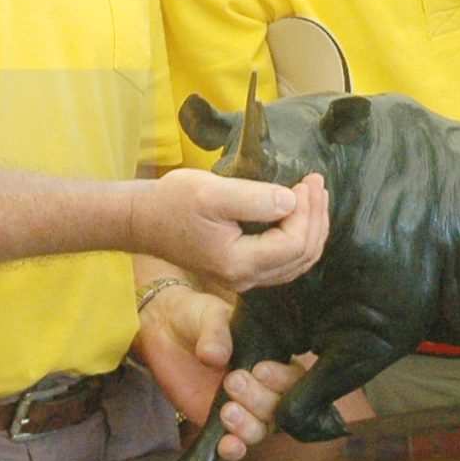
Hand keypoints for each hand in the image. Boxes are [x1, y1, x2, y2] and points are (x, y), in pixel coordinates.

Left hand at [133, 287, 305, 460]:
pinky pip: (234, 444)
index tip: (258, 370)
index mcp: (271, 357)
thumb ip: (214, 332)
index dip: (282, 379)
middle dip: (259, 399)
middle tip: (231, 381)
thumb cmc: (195, 316)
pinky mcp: (218, 424)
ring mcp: (242, 408)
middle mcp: (263, 387)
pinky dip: (234, 449)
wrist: (162, 331)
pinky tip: (226, 446)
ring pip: (261, 429)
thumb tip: (214, 356)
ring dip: (248, 426)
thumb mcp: (207, 315)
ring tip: (226, 411)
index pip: (294, 377)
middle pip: (279, 408)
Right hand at [134, 169, 329, 294]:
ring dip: (311, 228)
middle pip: (301, 256)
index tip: (305, 181)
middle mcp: (244, 279)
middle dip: (316, 217)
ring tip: (315, 195)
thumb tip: (291, 201)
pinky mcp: (241, 269)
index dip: (308, 212)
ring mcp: (243, 278)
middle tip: (316, 183)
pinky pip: (283, 261)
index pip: (293, 244)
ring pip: (296, 262)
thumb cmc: (172, 202)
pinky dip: (299, 237)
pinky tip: (300, 214)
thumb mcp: (212, 192)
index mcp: (238, 263)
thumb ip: (254, 198)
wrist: (143, 219)